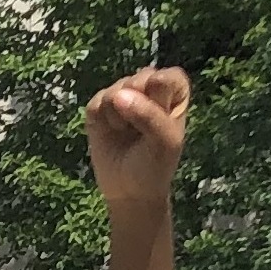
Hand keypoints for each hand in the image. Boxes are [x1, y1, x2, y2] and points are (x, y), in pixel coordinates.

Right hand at [83, 64, 190, 210]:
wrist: (129, 192)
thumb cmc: (154, 165)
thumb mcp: (164, 141)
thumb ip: (148, 114)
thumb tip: (118, 96)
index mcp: (173, 91)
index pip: (168, 77)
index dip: (160, 98)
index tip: (160, 120)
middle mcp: (148, 87)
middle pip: (140, 79)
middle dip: (138, 107)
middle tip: (141, 131)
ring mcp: (122, 94)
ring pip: (116, 90)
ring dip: (119, 117)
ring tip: (125, 133)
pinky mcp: (99, 106)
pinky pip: (97, 102)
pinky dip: (102, 120)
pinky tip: (110, 132)